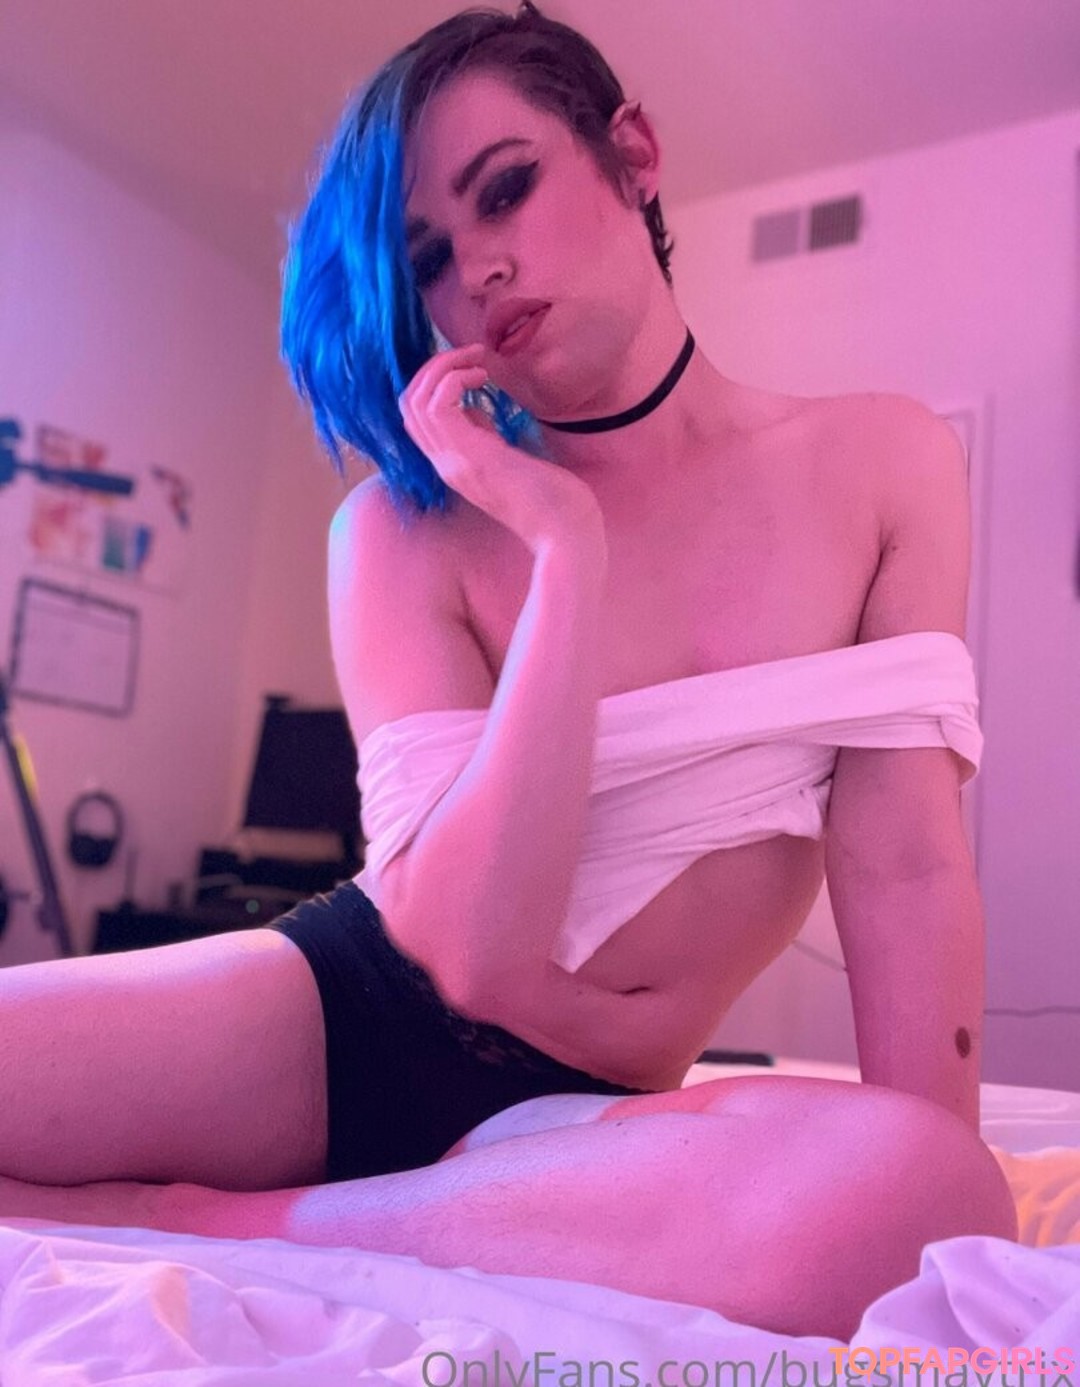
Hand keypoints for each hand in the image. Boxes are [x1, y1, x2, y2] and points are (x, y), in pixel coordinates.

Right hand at [398, 343, 604, 558]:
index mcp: (454, 465)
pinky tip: (485, 377)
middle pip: (409, 405)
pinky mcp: (471, 456)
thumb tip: (474, 413)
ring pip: (416, 401)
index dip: (434, 384)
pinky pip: (438, 405)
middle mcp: (446, 464)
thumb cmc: (552, 500)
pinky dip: (455, 379)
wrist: (566, 534)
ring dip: (443, 368)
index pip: (417, 418)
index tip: (470, 368)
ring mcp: (454, 461)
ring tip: (478, 359)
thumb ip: (485, 438)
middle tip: (471, 354)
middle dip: (433, 369)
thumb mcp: (510, 459)